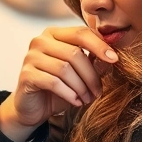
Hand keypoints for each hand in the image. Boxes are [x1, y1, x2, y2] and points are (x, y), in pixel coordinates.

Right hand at [0, 27, 117, 141]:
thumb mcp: (81, 75)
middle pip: (74, 53)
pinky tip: (76, 102)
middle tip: (98, 91)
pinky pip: (53, 82)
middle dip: (91, 75)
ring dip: (81, 87)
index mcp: (54, 34)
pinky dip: (69, 94)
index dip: (100, 45)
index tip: (115, 59)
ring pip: (64, 69)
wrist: (33, 108)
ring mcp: (31, 57)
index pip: (80, 33)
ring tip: (87, 98)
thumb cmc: (58, 88)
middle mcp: (40, 41)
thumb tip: (110, 58)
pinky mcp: (26, 75)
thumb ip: (94, 63)